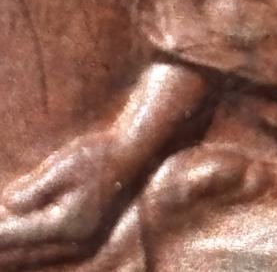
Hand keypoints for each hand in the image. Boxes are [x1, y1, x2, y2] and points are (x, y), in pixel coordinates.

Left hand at [0, 132, 121, 263]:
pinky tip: (14, 236)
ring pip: (33, 255)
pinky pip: (45, 249)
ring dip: (11, 249)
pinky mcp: (83, 237)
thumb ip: (32, 190)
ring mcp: (80, 242)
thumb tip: (5, 204)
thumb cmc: (98, 155)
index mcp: (67, 223)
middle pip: (23, 252)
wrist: (132, 153)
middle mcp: (74, 241)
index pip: (17, 235)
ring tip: (0, 238)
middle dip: (1, 245)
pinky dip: (26, 244)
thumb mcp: (61, 166)